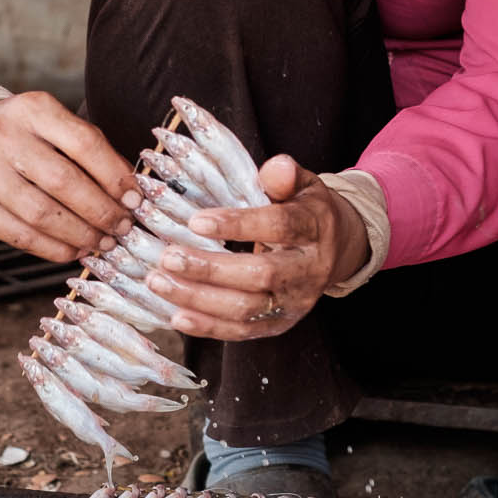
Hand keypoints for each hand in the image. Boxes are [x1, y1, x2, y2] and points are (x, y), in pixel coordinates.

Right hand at [0, 92, 138, 260]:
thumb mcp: (55, 125)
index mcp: (32, 108)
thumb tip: (130, 194)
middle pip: (64, 182)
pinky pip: (21, 236)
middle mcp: (2, 136)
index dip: (115, 176)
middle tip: (123, 227)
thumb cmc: (27, 137)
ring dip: (82, 235)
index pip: (84, 143)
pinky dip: (55, 249)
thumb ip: (91, 150)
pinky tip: (75, 250)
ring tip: (104, 242)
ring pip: (43, 215)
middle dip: (102, 211)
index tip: (135, 199)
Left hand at [143, 154, 369, 341]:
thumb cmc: (306, 211)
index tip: (196, 221)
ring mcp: (295, 303)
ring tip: (159, 282)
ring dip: (199, 299)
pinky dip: (207, 327)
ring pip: (246, 309)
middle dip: (210, 269)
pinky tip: (176, 314)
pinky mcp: (279, 325)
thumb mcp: (303, 185)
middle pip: (260, 275)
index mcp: (315, 229)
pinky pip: (241, 332)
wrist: (337, 249)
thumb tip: (275, 166)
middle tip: (168, 257)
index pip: (279, 227)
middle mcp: (309, 271)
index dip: (239, 225)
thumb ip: (285, 176)